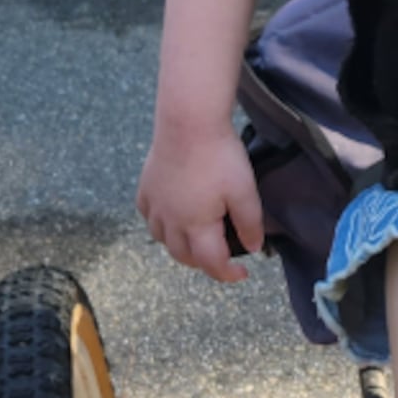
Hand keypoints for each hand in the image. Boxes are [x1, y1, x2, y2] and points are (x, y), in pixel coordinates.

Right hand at [137, 124, 263, 282]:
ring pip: (162, 240)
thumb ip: (250, 223)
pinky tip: (172, 216)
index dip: (228, 274)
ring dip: (180, 247)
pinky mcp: (145, 189)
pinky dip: (161, 225)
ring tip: (196, 240)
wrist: (187, 123)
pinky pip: (149, 217)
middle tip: (221, 257)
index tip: (242, 273)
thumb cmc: (219, 156)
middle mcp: (171, 222)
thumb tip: (252, 248)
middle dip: (204, 263)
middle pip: (184, 256)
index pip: (211, 263)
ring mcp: (154, 205)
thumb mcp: (244, 191)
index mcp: (197, 226)